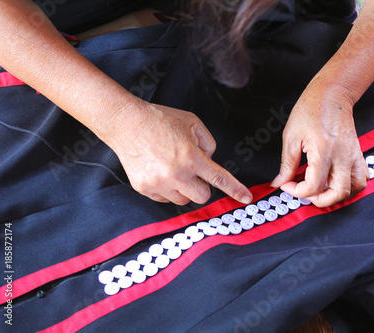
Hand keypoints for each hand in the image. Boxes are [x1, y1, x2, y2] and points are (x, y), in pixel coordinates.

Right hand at [109, 101, 252, 205]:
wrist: (127, 123)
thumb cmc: (160, 120)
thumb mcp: (193, 123)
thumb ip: (208, 144)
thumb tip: (210, 161)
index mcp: (191, 157)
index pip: (219, 178)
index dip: (235, 190)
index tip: (246, 198)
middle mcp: (176, 174)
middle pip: (202, 196)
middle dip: (202, 186)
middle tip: (193, 172)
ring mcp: (159, 183)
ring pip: (183, 200)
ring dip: (184, 189)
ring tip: (173, 169)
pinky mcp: (144, 188)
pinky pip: (164, 198)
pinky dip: (167, 189)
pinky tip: (160, 172)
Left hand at [271, 77, 368, 206]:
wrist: (332, 94)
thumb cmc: (310, 110)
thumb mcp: (291, 137)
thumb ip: (287, 164)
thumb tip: (279, 182)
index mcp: (323, 151)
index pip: (313, 186)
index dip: (296, 191)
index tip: (287, 184)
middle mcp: (342, 156)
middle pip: (337, 194)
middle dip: (319, 200)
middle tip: (305, 192)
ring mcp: (353, 156)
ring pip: (354, 189)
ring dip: (337, 196)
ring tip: (321, 190)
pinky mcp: (358, 154)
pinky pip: (361, 178)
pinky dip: (351, 186)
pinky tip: (336, 182)